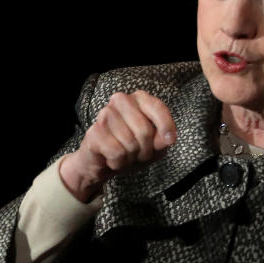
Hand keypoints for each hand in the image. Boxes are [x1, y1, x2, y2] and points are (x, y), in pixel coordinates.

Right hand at [60, 91, 176, 201]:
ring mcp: (105, 114)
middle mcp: (120, 101)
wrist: (102, 163)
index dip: (166, 126)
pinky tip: (112, 159)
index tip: (170, 141)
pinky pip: (117, 152)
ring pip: (130, 143)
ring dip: (130, 158)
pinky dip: (118, 162)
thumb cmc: (130, 149)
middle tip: (138, 154)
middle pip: (144, 130)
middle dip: (145, 150)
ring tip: (124, 155)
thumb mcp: (154, 146)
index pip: (157, 107)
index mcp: (138, 99)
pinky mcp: (94, 131)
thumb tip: (168, 138)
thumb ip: (162, 140)